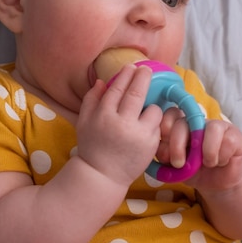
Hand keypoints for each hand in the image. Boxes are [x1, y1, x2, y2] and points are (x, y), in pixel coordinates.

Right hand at [76, 64, 162, 185]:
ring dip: (151, 106)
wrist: (102, 175)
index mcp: (103, 115)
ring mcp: (138, 135)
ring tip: (145, 108)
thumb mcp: (84, 121)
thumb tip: (102, 81)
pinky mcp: (150, 145)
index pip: (117, 88)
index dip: (125, 75)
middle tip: (146, 69)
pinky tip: (147, 124)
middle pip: (137, 93)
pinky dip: (154, 123)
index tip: (131, 67)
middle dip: (143, 77)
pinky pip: (157, 126)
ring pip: (153, 109)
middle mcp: (121, 123)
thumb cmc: (92, 146)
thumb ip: (91, 99)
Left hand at [156, 111, 241, 188]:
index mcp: (180, 126)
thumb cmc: (194, 171)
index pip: (170, 115)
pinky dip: (222, 157)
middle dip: (177, 145)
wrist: (217, 183)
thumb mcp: (175, 167)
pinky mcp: (234, 134)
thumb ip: (166, 156)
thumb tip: (161, 151)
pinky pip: (228, 141)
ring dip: (206, 151)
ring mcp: (216, 125)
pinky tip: (220, 162)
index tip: (164, 151)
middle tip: (178, 164)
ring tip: (207, 164)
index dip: (165, 129)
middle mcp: (197, 122)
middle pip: (184, 122)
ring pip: (211, 128)